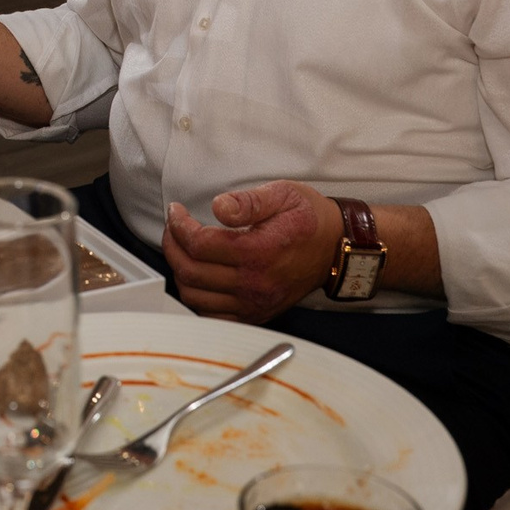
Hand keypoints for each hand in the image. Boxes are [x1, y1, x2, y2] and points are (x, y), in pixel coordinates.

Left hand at [162, 183, 340, 322]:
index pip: (200, 245)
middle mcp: (254, 283)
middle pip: (191, 272)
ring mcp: (253, 303)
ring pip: (195, 297)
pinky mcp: (255, 314)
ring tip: (182, 248)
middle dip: (172, 246)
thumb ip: (248, 201)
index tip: (175, 211)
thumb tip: (218, 207)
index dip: (178, 225)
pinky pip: (211, 315)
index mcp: (258, 252)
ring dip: (180, 271)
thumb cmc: (309, 219)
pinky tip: (197, 275)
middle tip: (173, 227)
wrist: (336, 249)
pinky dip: (196, 297)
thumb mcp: (283, 195)